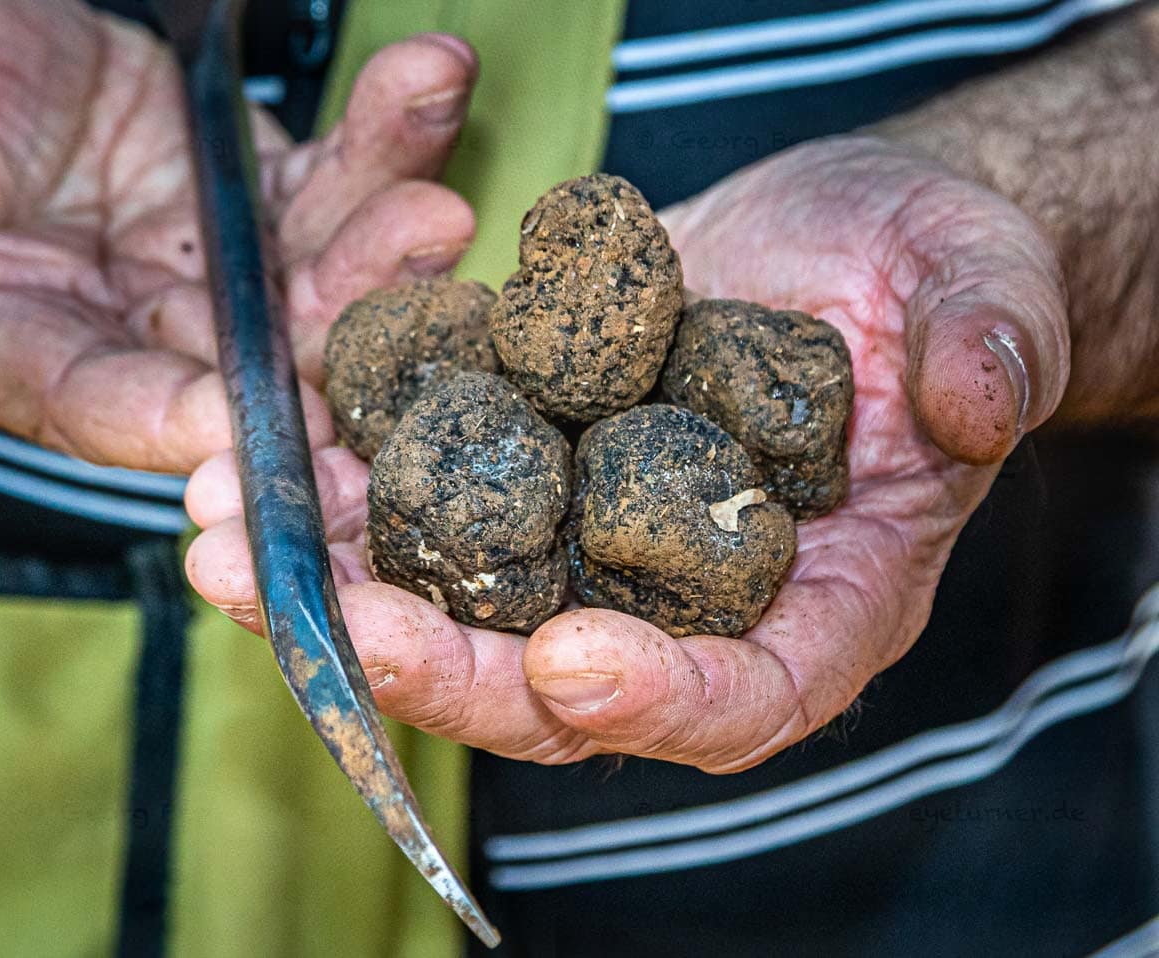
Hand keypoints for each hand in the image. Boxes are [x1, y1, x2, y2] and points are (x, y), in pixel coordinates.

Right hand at [0, 0, 478, 471]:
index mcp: (37, 352)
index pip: (122, 408)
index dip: (202, 418)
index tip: (278, 415)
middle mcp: (144, 319)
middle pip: (262, 347)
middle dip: (346, 317)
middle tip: (411, 262)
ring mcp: (212, 253)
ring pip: (320, 258)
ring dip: (387, 227)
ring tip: (435, 199)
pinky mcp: (255, 181)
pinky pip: (335, 167)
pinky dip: (388, 128)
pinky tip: (431, 82)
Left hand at [185, 136, 1068, 771]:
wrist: (844, 237)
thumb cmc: (934, 279)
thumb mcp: (988, 296)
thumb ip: (991, 352)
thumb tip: (972, 399)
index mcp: (814, 603)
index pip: (740, 698)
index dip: (657, 699)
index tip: (569, 663)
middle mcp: (682, 595)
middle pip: (551, 680)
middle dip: (434, 661)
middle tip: (327, 614)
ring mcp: (594, 532)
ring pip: (459, 599)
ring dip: (340, 574)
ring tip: (227, 528)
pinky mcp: (530, 455)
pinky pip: (432, 492)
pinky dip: (349, 476)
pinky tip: (268, 437)